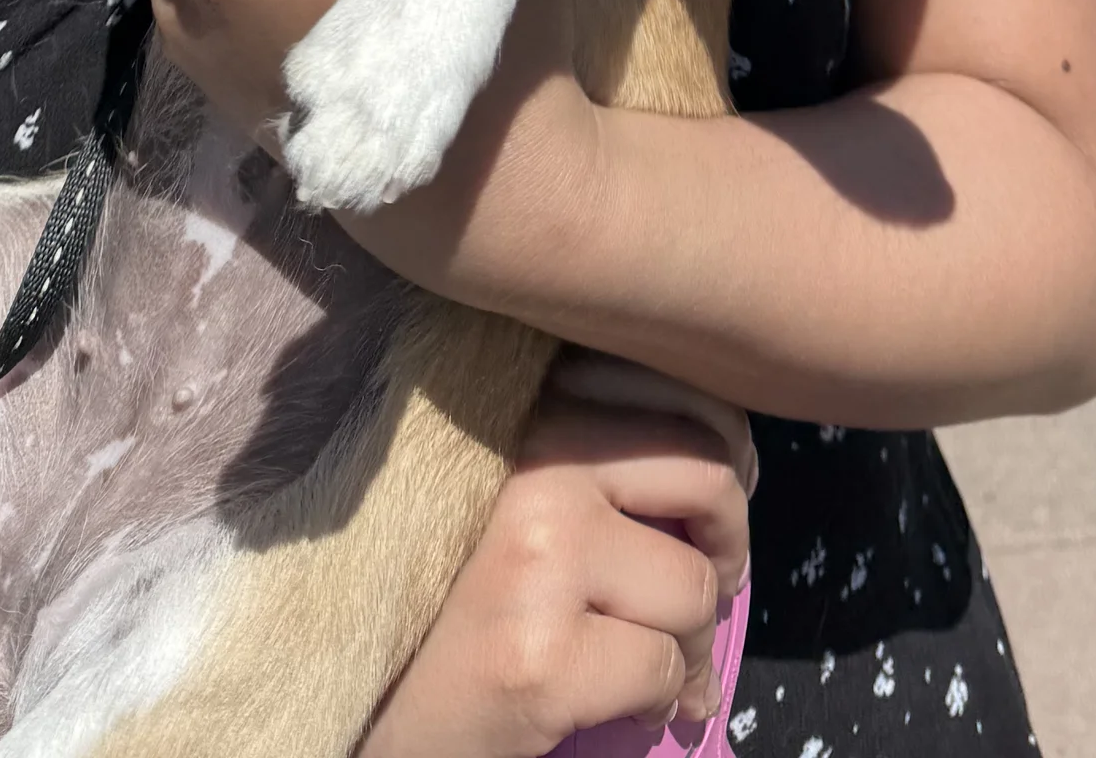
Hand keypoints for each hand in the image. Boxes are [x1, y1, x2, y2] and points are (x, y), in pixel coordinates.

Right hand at [360, 356, 754, 757]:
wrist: (362, 703)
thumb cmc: (443, 592)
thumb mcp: (510, 485)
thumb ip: (590, 448)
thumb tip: (733, 456)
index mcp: (523, 407)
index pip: (673, 385)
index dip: (721, 446)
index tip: (716, 496)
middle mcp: (531, 463)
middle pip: (707, 473)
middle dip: (730, 543)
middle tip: (717, 581)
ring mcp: (537, 559)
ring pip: (693, 586)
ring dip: (694, 643)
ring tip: (661, 665)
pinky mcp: (540, 657)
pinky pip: (663, 669)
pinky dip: (662, 700)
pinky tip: (626, 709)